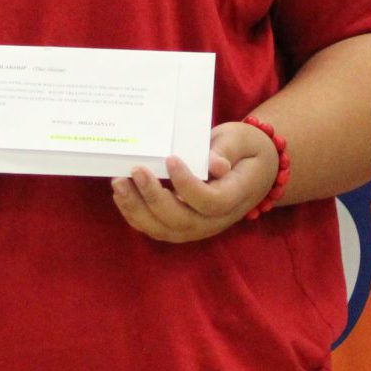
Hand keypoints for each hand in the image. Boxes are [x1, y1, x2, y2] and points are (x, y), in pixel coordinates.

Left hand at [111, 120, 277, 244]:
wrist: (251, 168)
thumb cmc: (244, 149)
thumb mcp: (241, 140)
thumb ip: (227, 151)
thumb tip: (216, 164)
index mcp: (235, 196)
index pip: (210, 201)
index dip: (188, 185)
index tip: (170, 159)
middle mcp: (216, 219)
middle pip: (182, 221)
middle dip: (154, 198)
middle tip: (136, 170)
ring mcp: (198, 226)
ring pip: (165, 230)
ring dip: (138, 210)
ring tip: (119, 184)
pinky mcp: (182, 225)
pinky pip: (157, 228)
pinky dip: (136, 215)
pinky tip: (121, 195)